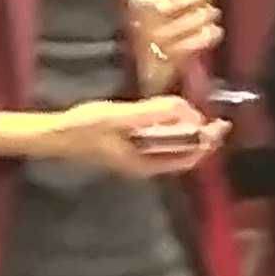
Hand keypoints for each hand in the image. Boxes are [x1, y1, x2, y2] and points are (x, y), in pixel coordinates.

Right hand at [0, 97, 225, 182]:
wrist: (54, 136)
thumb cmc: (83, 128)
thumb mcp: (117, 117)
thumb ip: (151, 113)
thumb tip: (184, 110)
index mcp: (144, 164)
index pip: (186, 158)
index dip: (205, 143)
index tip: (217, 124)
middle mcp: (145, 165)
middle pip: (183, 155)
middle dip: (202, 139)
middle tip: (219, 121)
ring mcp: (138, 157)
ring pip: (173, 149)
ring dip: (189, 134)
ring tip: (203, 118)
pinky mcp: (131, 147)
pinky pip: (161, 142)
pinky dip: (174, 131)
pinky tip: (176, 117)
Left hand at [115, 0, 222, 90]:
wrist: (141, 55)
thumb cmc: (140, 22)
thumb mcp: (130, 1)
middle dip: (181, 0)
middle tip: (160, 9)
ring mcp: (203, 17)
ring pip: (207, 13)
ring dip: (181, 25)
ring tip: (159, 35)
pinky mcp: (205, 39)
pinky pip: (210, 35)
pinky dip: (191, 42)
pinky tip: (172, 47)